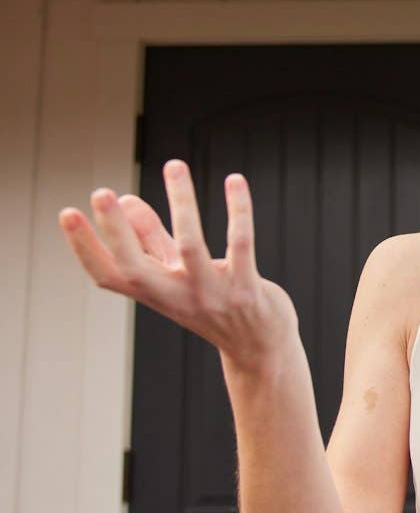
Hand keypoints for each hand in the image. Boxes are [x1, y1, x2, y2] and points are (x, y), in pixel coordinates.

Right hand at [57, 159, 297, 371]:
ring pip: (191, 246)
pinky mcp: (246, 290)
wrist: (259, 348)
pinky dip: (239, 211)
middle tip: (99, 192)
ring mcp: (211, 295)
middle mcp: (176, 297)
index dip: (84, 247)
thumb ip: (151, 238)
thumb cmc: (213, 303)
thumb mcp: (176, 274)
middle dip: (116, 231)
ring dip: (181, 203)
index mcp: (154, 293)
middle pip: (136, 267)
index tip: (67, 212)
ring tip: (174, 165)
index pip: (108, 274)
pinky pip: (241, 245)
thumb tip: (125, 199)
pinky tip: (234, 180)